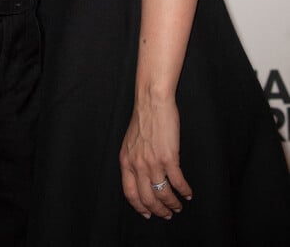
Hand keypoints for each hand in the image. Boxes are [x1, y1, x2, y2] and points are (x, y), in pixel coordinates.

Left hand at [119, 96, 191, 220]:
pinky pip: (177, 182)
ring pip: (163, 194)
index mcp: (126, 161)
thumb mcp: (130, 142)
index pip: (130, 193)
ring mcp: (153, 162)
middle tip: (167, 214)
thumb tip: (140, 177)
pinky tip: (188, 193)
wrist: (152, 101)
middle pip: (147, 198)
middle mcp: (137, 165)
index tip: (147, 213)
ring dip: (172, 204)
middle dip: (158, 210)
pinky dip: (184, 191)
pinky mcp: (169, 157)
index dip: (140, 207)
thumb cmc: (143, 118)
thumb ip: (133, 160)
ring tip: (178, 206)